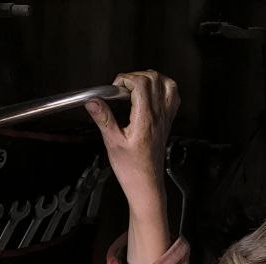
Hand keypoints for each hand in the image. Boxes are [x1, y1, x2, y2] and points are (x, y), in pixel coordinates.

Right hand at [86, 70, 179, 263]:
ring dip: (151, 79)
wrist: (147, 185)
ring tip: (136, 87)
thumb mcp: (112, 143)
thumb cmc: (132, 169)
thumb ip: (104, 119)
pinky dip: (164, 88)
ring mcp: (165, 118)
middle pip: (154, 79)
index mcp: (145, 118)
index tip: (115, 88)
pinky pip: (173, 97)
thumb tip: (93, 101)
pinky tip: (152, 94)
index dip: (126, 79)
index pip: (141, 83)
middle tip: (122, 89)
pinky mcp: (167, 123)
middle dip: (135, 76)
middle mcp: (159, 115)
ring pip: (167, 84)